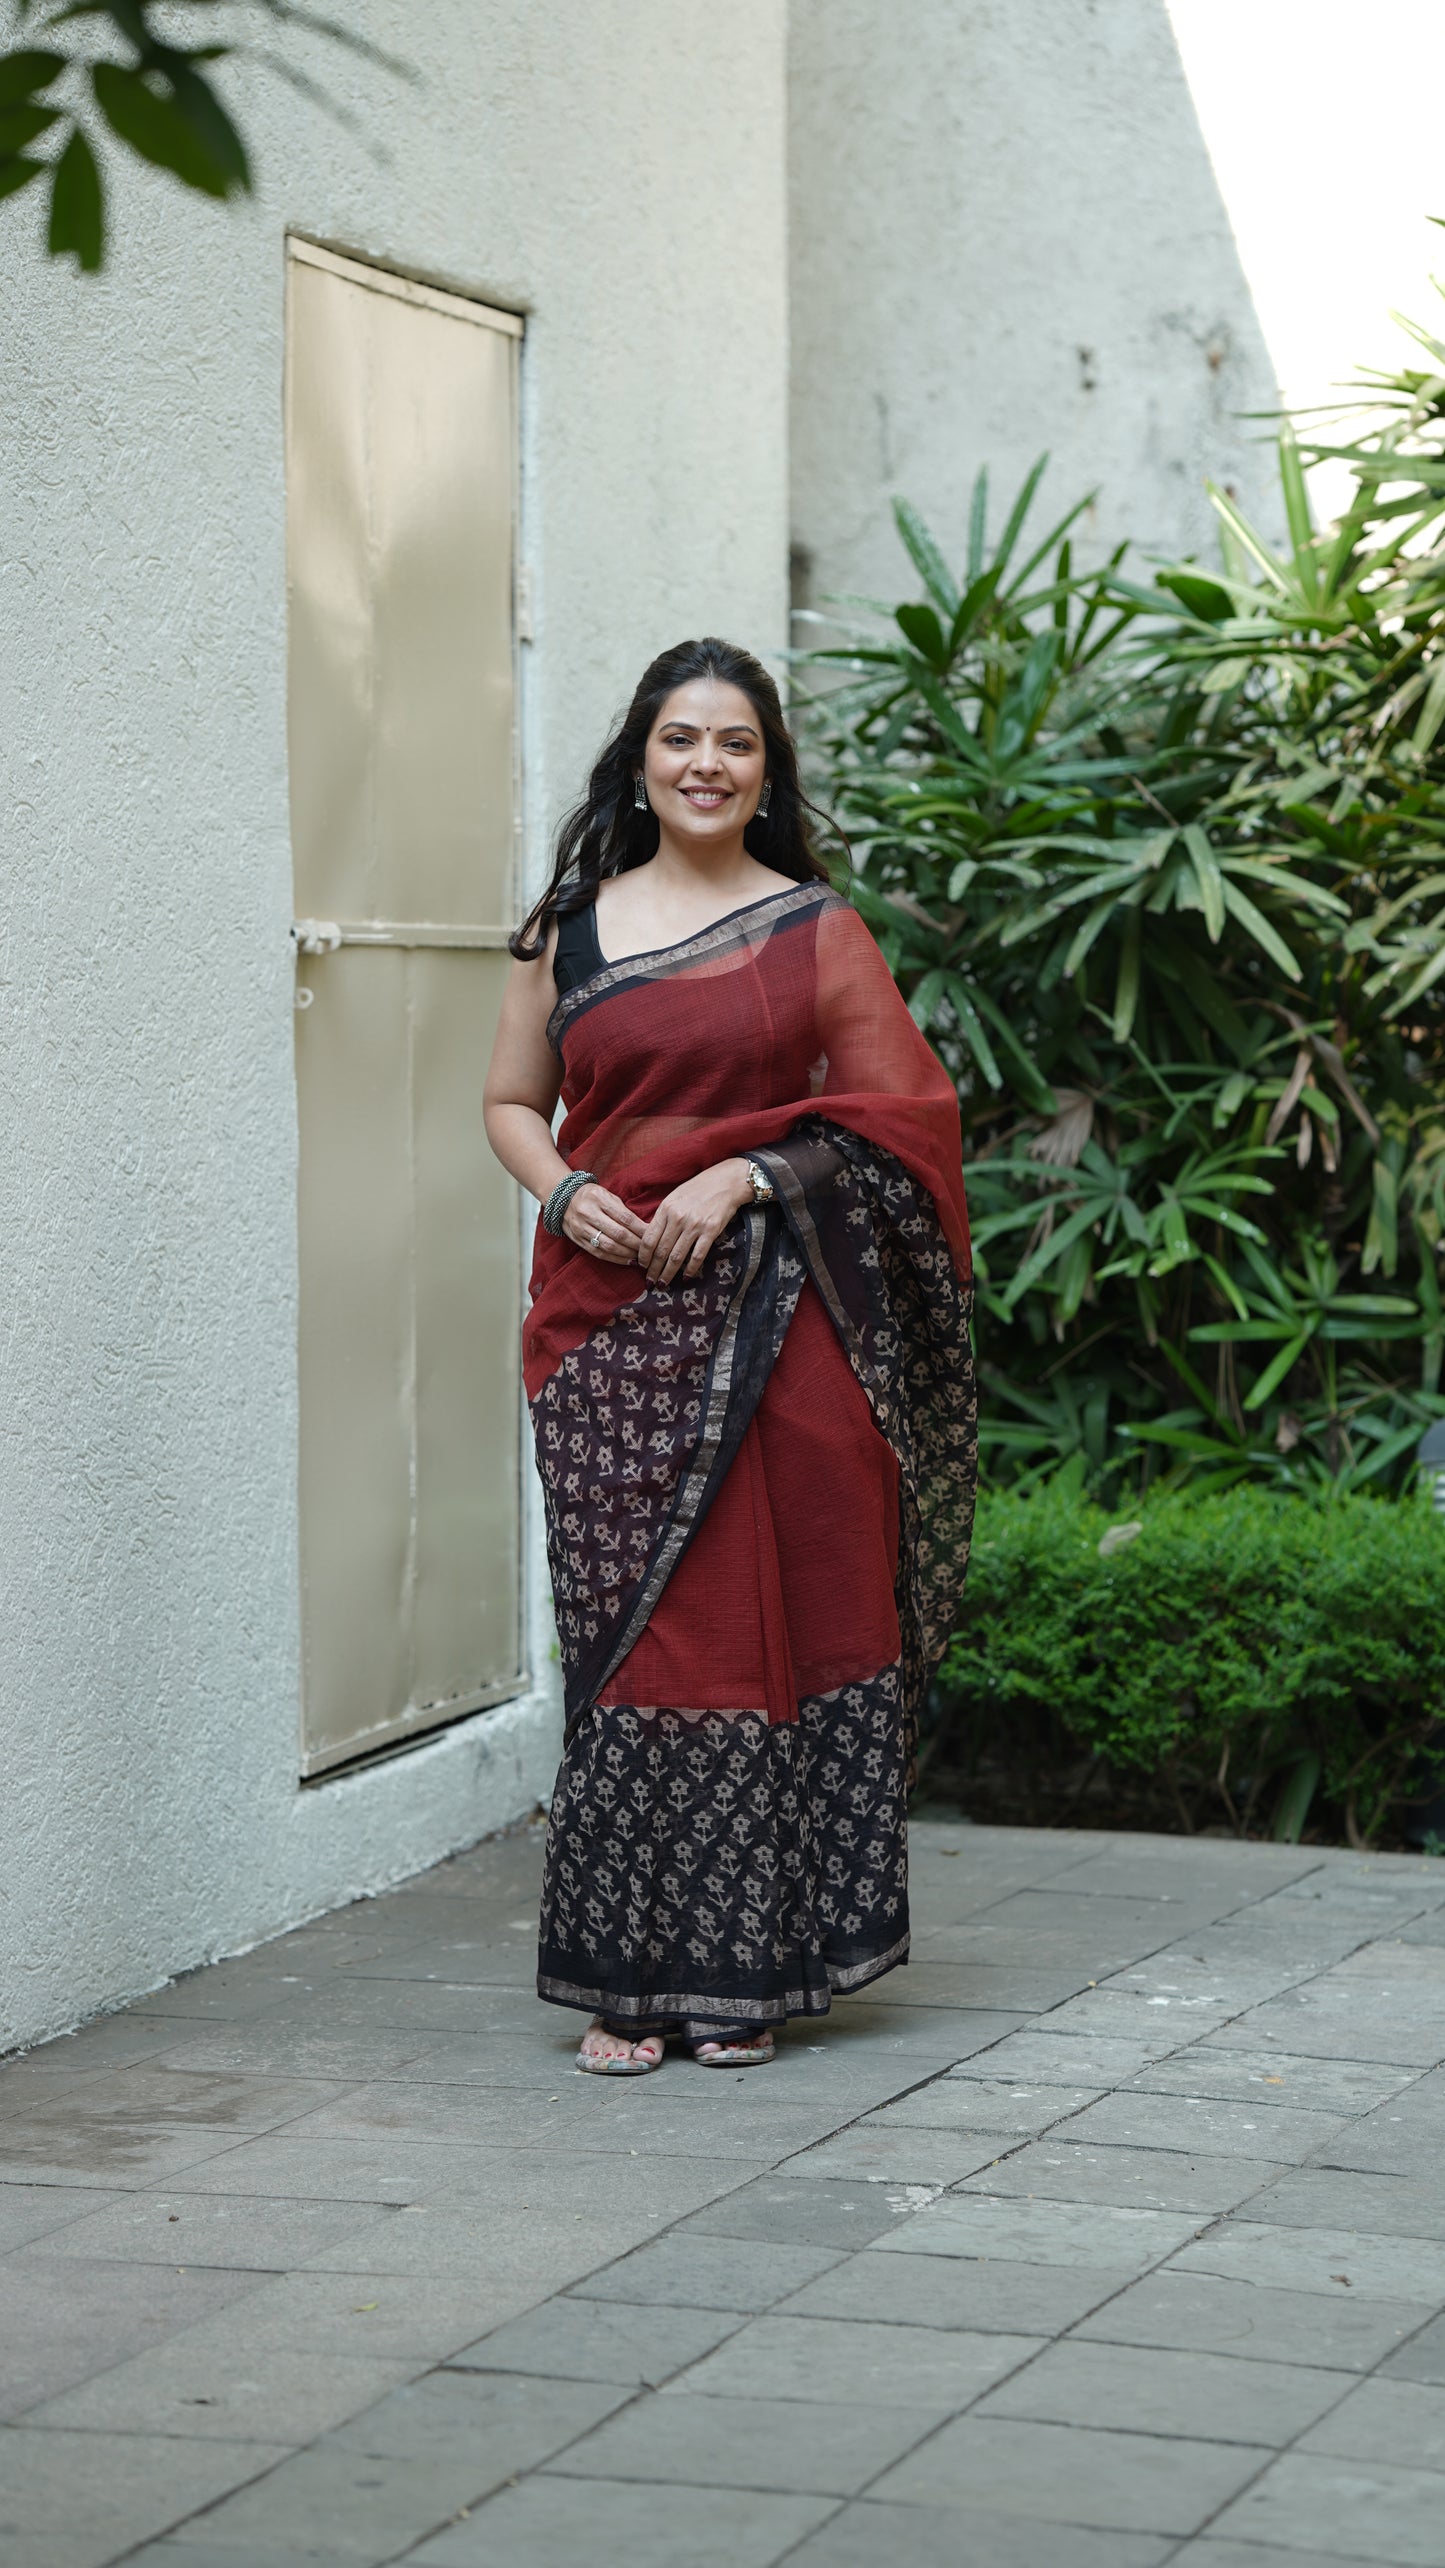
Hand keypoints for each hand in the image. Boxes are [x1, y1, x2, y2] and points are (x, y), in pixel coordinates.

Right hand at [563, 1180, 647, 1264]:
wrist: (564, 1199)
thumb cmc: (592, 1197)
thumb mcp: (608, 1195)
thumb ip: (623, 1211)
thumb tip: (644, 1229)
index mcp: (599, 1198)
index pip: (625, 1218)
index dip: (640, 1230)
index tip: (652, 1236)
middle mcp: (588, 1213)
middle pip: (618, 1233)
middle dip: (636, 1244)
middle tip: (649, 1250)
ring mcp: (581, 1228)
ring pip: (608, 1246)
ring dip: (627, 1254)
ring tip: (640, 1257)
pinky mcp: (577, 1239)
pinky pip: (598, 1253)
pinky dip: (615, 1259)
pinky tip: (627, 1260)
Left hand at [638, 1158, 753, 1284]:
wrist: (725, 1182)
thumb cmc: (698, 1189)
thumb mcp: (674, 1198)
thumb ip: (662, 1217)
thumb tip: (650, 1240)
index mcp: (666, 1209)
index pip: (648, 1239)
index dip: (643, 1257)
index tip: (642, 1267)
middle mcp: (678, 1218)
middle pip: (660, 1251)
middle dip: (653, 1270)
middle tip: (650, 1283)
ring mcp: (694, 1225)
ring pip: (676, 1257)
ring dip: (668, 1274)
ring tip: (663, 1284)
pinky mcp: (711, 1231)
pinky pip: (697, 1256)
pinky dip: (690, 1269)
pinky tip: (686, 1278)